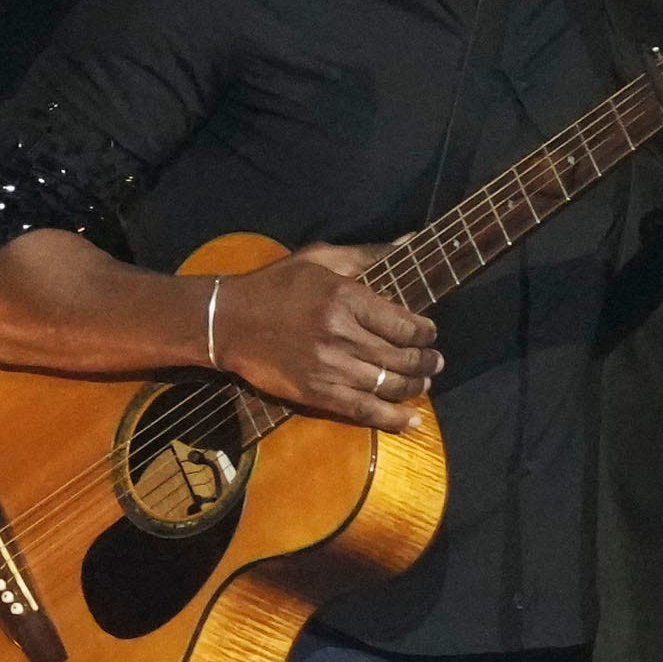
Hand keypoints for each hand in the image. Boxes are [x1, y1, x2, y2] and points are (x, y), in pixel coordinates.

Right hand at [212, 247, 439, 431]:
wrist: (226, 321)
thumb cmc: (275, 285)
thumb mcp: (320, 258)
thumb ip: (368, 254)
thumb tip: (409, 241)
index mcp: (345, 298)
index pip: (404, 324)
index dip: (426, 333)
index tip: (430, 333)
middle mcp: (341, 335)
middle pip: (401, 357)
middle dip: (426, 361)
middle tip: (435, 361)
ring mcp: (329, 367)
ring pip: (388, 385)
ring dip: (415, 386)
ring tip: (425, 382)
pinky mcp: (315, 393)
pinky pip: (364, 410)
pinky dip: (393, 418)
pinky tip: (412, 420)